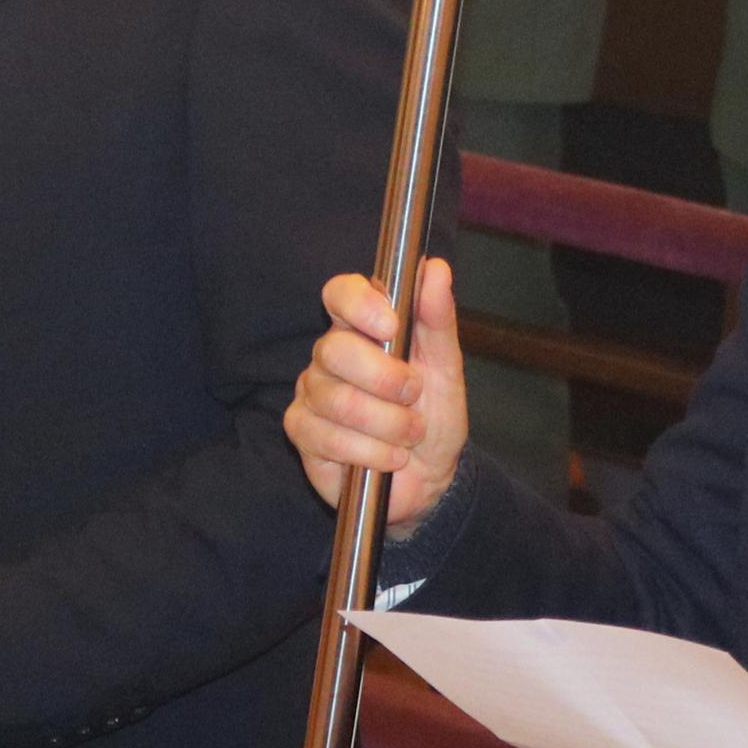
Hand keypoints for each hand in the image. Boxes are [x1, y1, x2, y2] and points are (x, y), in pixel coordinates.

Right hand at [286, 260, 465, 526]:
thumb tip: (435, 268)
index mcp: (363, 327)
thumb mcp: (446, 369)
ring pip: (337, 400)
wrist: (429, 479)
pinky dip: (371, 453)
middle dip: (386, 380)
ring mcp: (311, 392)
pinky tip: (388, 458)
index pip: (340, 293)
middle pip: (334, 349)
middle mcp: (330, 354)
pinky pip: (328, 438)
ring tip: (409, 434)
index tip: (391, 327)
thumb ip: (437, 319)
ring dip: (388, 425)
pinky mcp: (301, 431)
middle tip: (414, 395)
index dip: (359, 304)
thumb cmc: (432, 416)